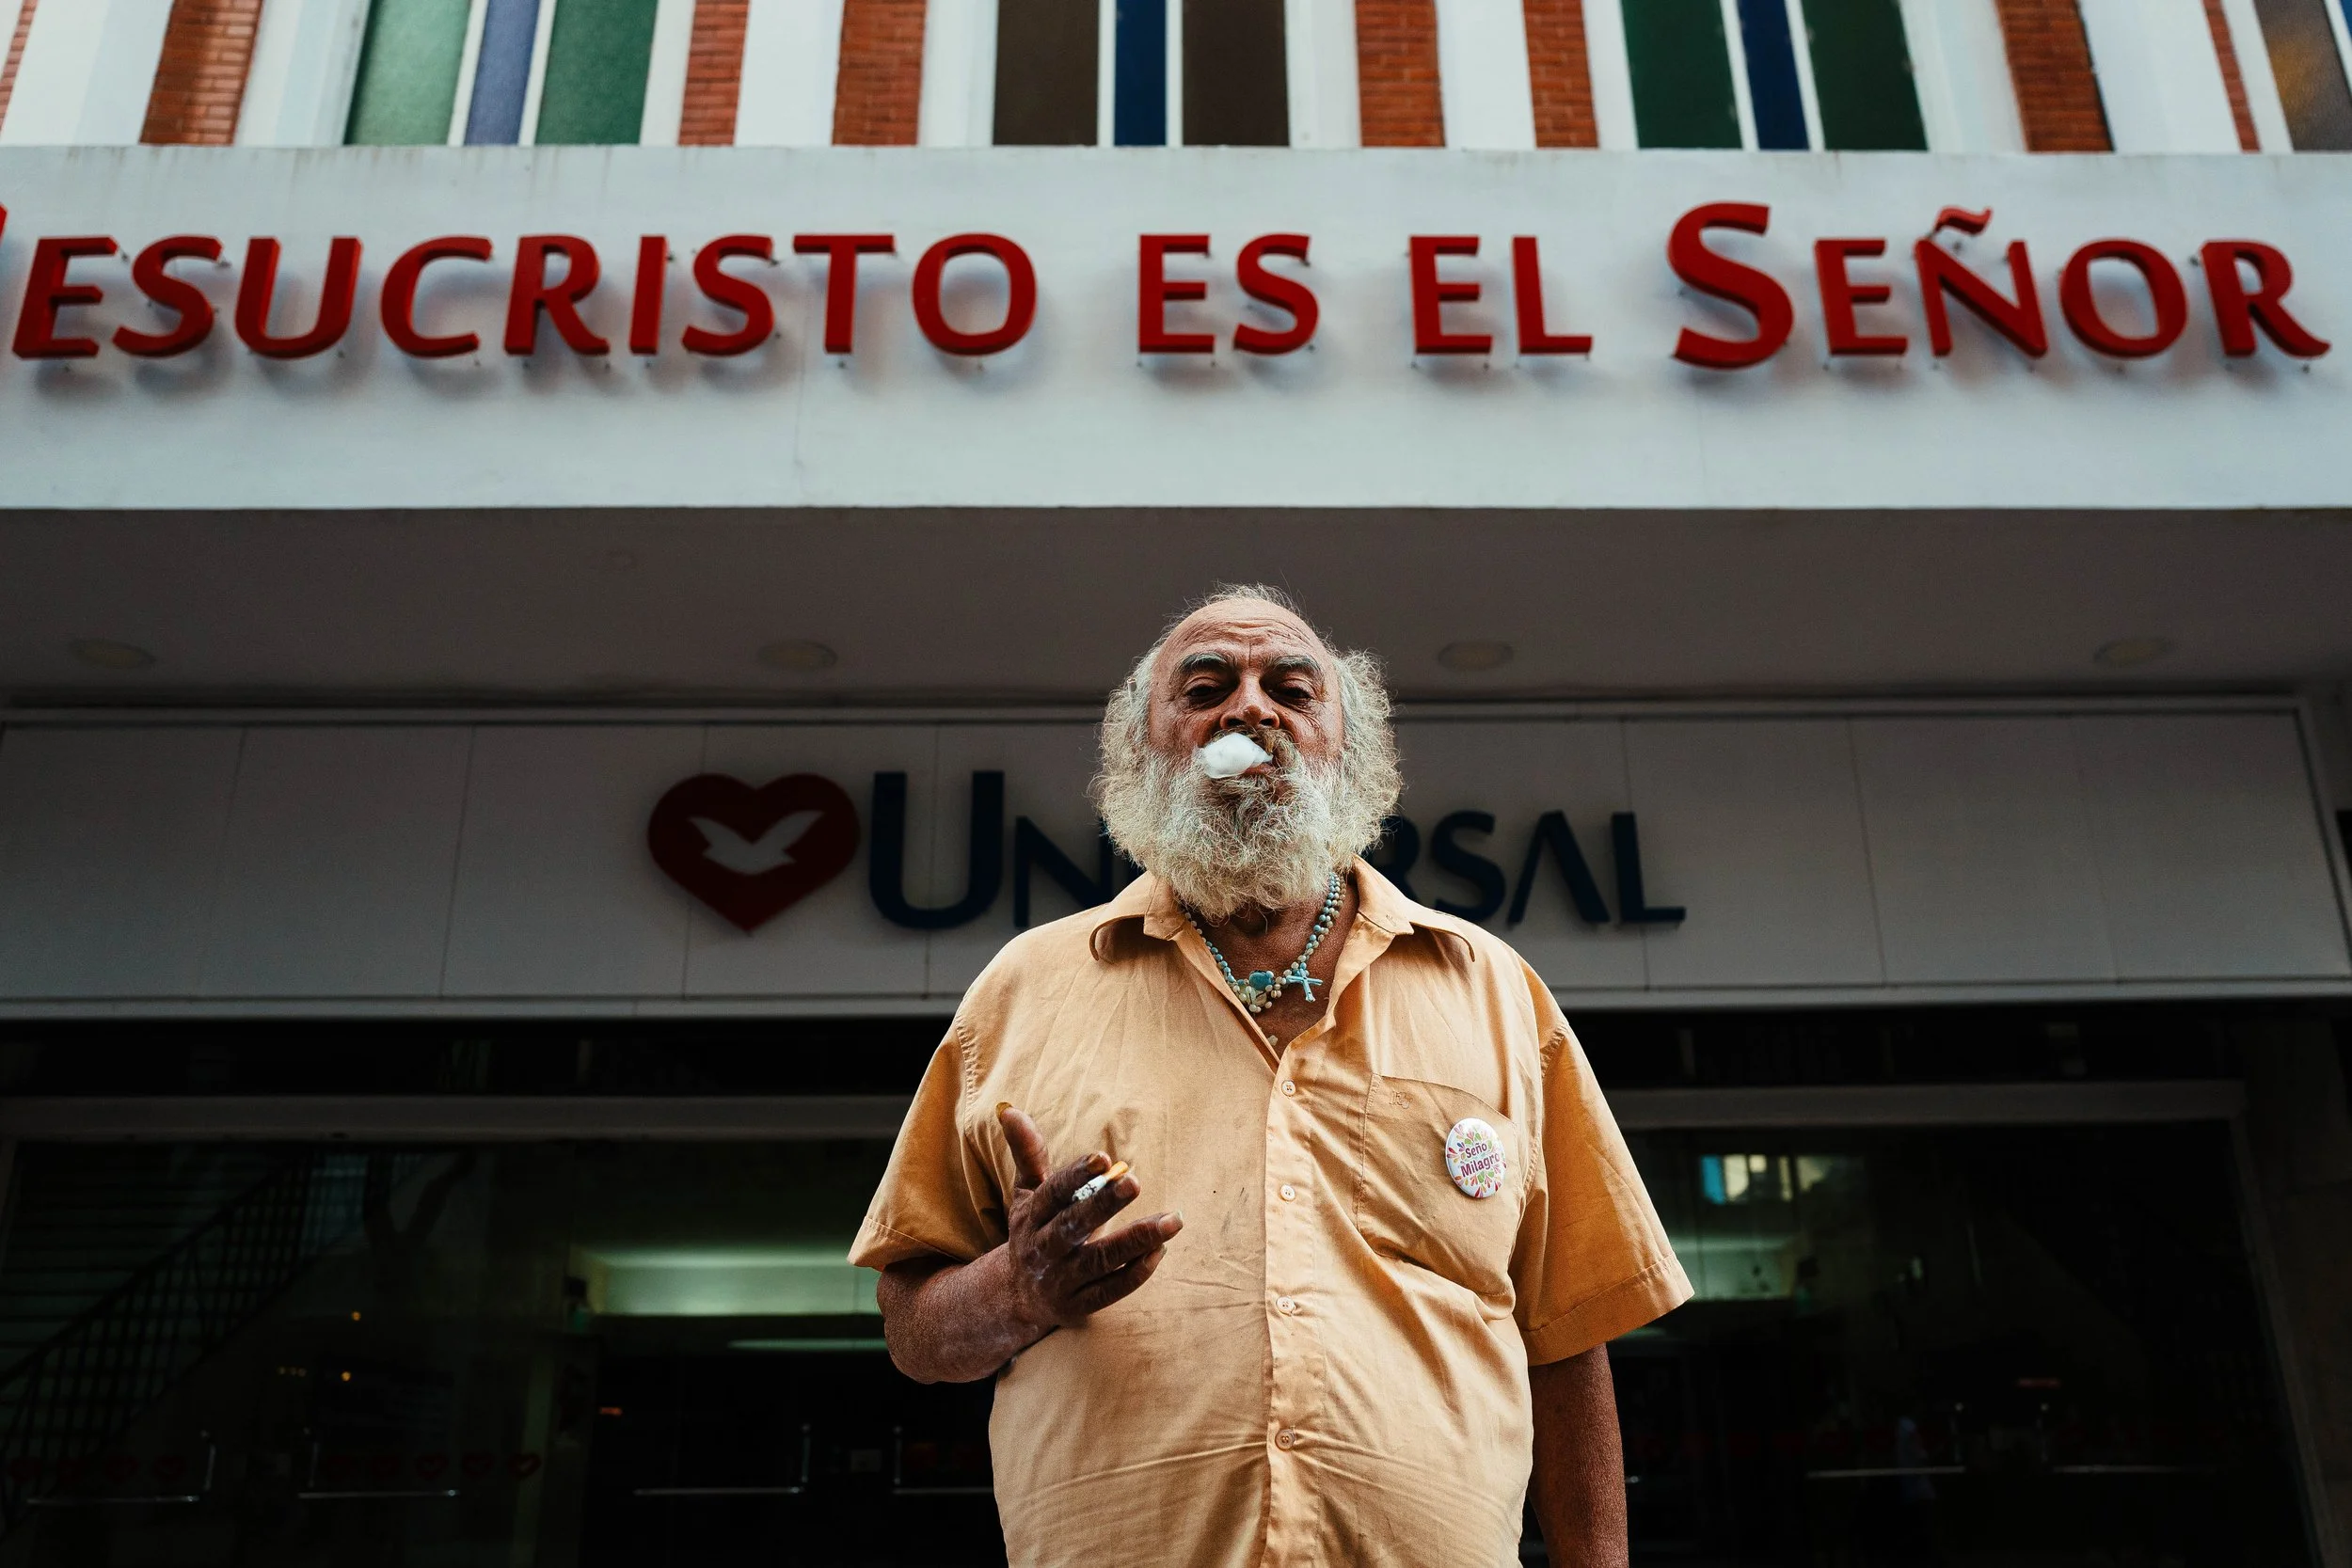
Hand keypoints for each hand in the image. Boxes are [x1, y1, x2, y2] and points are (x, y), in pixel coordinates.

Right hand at [997, 1104, 1182, 1330]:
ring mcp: (1060, 1280)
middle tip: (1135, 1182)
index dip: (1075, 1176)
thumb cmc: (1032, 1230)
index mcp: (1031, 1216)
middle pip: (1073, 1226)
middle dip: (1103, 1205)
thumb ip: (1027, 1153)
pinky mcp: (1078, 1306)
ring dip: (1136, 1241)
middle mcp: (1043, 1248)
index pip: (1052, 1194)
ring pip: (1100, 1261)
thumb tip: (1009, 1109)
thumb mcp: (1025, 1193)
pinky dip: (1135, 1274)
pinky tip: (1160, 1251)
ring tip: (1173, 1220)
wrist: (1015, 1296)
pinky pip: (1110, 1291)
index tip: (1103, 1158)